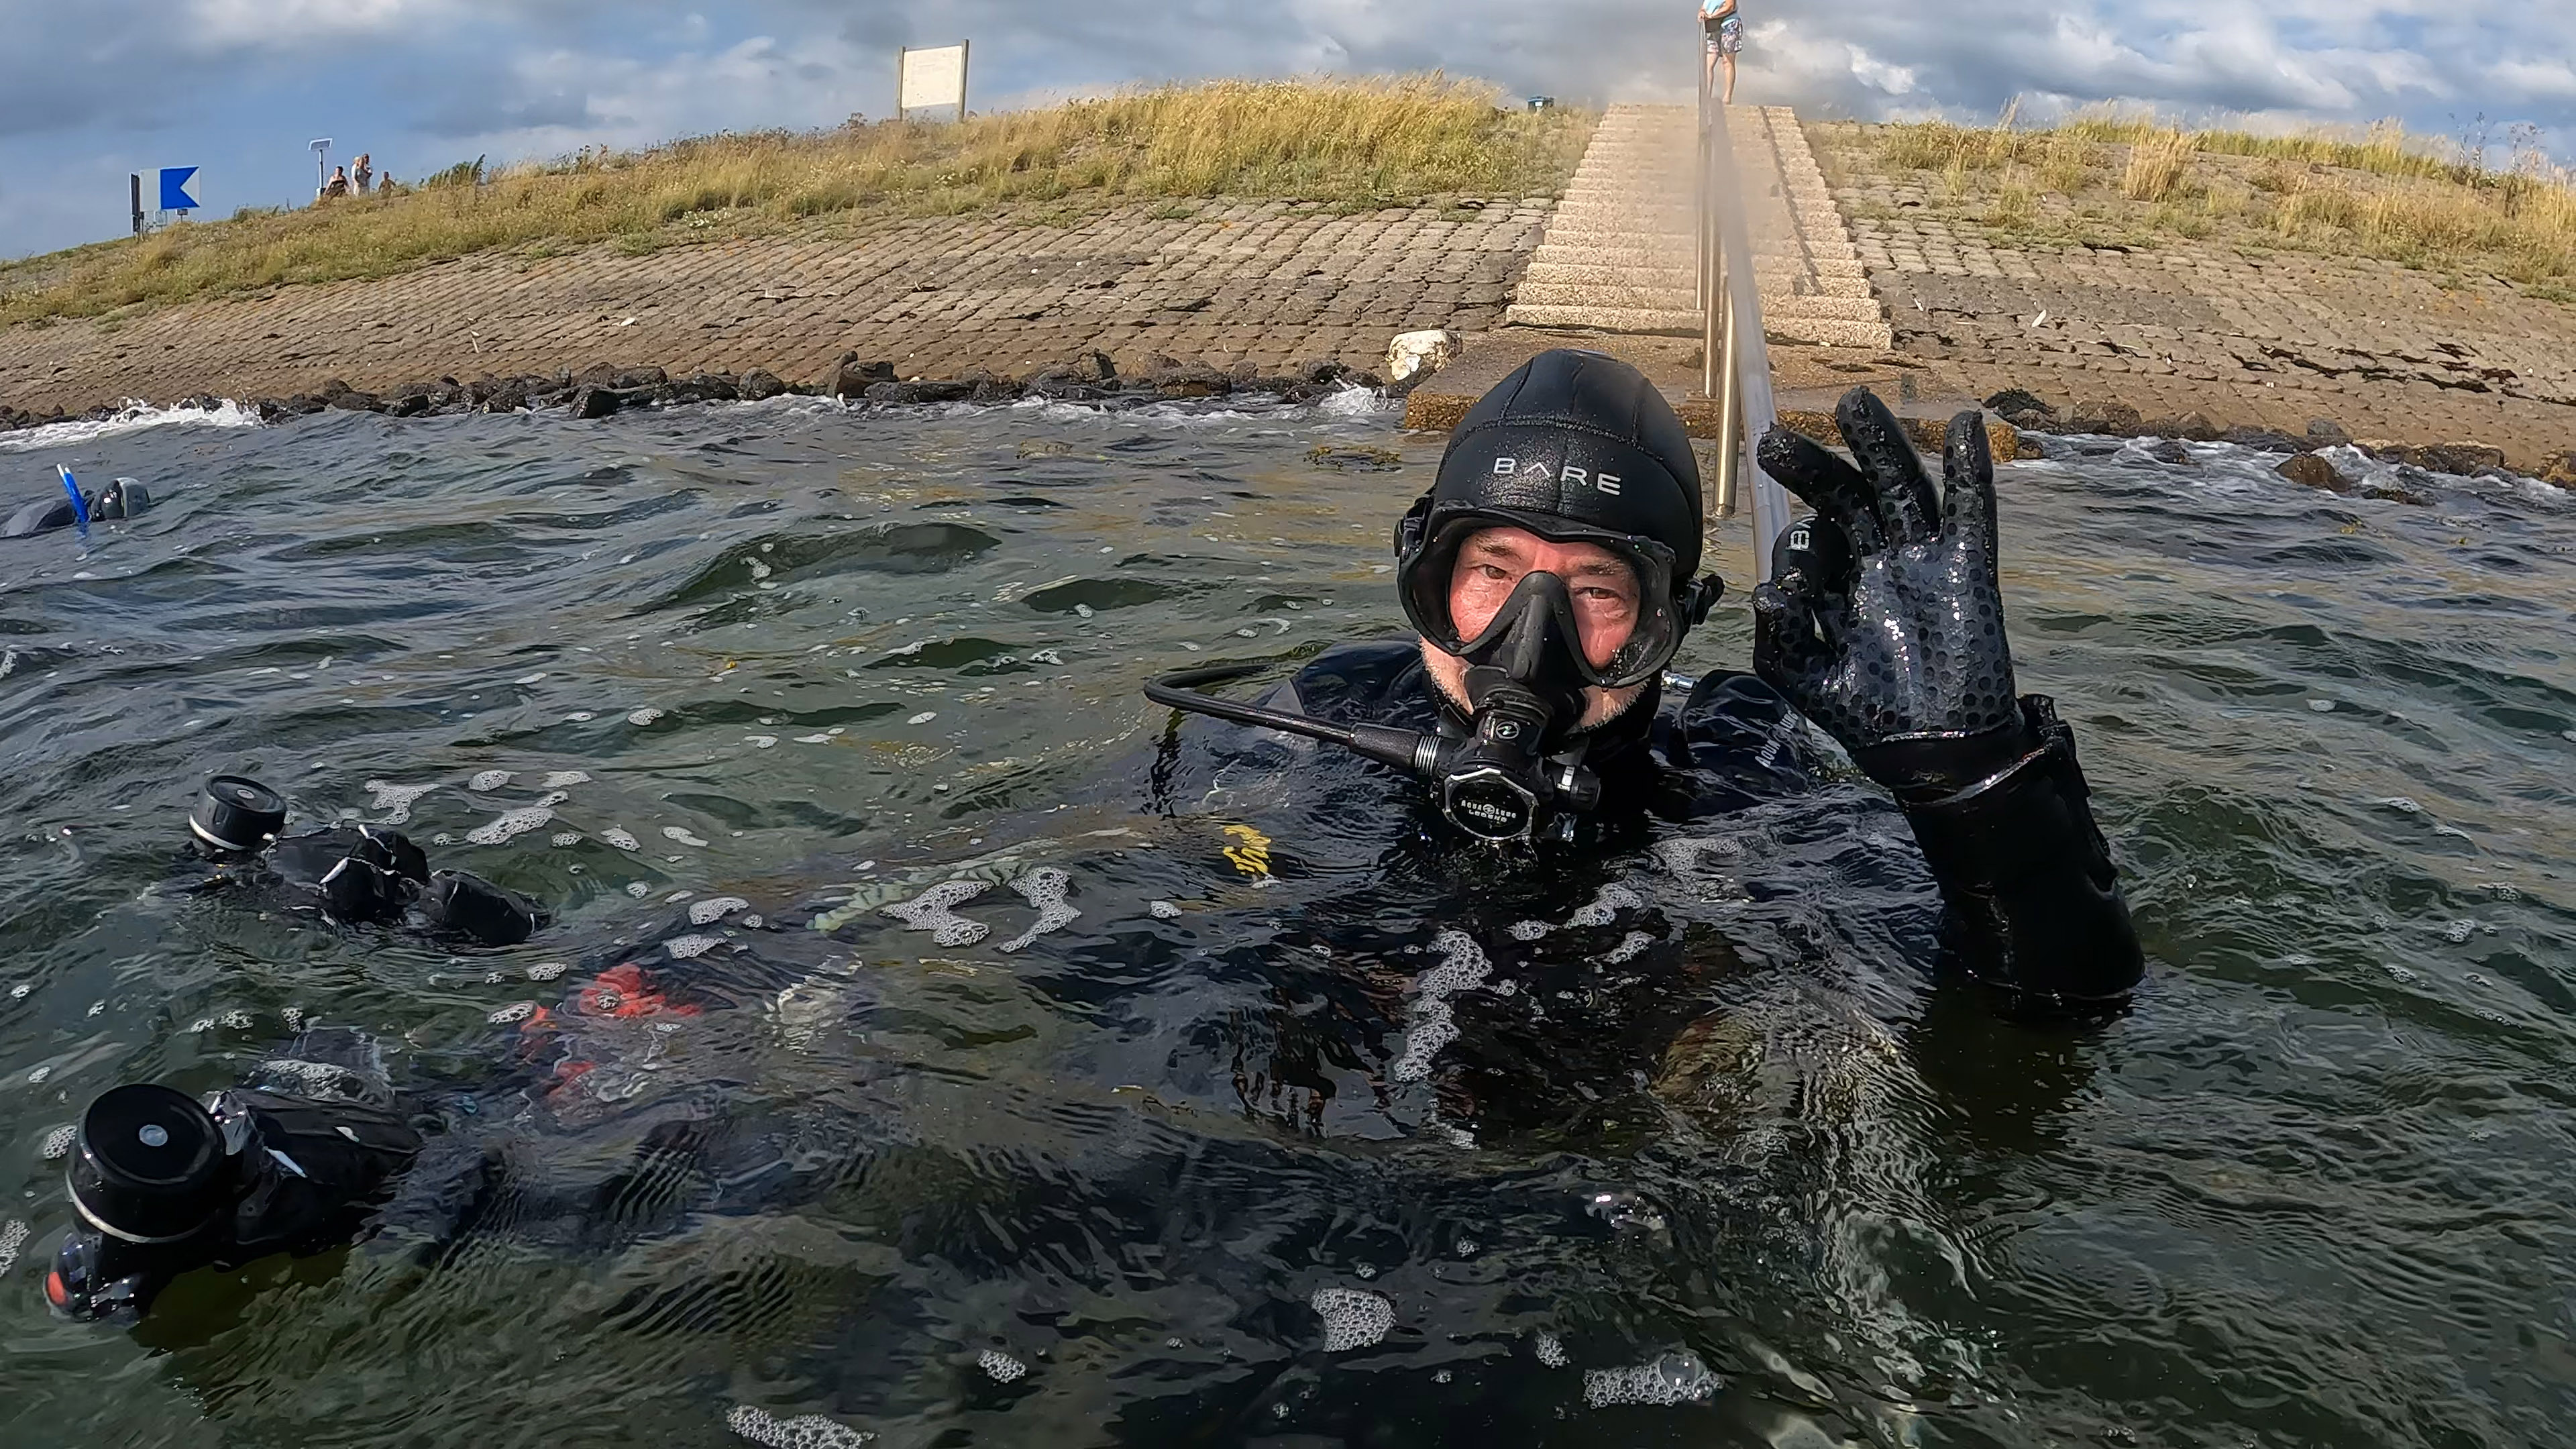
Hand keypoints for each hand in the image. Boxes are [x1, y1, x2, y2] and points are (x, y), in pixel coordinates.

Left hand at [1752, 389, 2031, 796]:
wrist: (1938, 759)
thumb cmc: (1870, 722)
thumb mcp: (1807, 683)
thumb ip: (1781, 638)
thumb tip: (1767, 589)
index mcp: (1839, 588)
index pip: (1812, 543)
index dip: (1794, 549)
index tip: (1787, 582)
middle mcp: (1878, 565)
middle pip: (1848, 498)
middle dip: (1814, 468)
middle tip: (1773, 442)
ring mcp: (1923, 563)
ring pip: (1901, 489)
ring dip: (1881, 445)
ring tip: (1852, 405)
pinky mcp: (1968, 572)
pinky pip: (1971, 513)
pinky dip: (1971, 471)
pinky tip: (1965, 426)